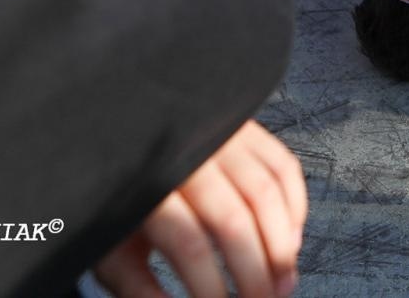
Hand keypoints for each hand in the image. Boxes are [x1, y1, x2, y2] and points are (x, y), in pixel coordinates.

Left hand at [93, 120, 306, 297]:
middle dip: (255, 273)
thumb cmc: (121, 198)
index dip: (210, 287)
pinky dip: (295, 204)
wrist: (123, 137)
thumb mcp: (113, 245)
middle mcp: (189, 155)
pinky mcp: (245, 127)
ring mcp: (221, 135)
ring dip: (282, 245)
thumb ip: (139, 287)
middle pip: (234, 221)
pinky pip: (283, 165)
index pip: (189, 244)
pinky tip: (292, 240)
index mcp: (149, 186)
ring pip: (266, 193)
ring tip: (284, 283)